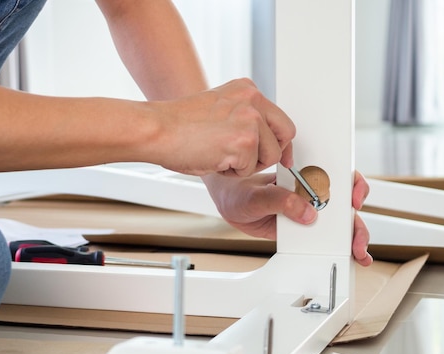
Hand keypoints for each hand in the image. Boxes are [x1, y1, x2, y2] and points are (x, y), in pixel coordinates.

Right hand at [153, 78, 294, 176]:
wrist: (157, 130)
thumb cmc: (177, 126)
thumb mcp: (218, 109)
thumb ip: (242, 117)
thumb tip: (262, 140)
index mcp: (246, 89)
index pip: (279, 118)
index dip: (279, 141)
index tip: (280, 155)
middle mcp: (252, 100)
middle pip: (286, 134)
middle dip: (271, 154)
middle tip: (251, 162)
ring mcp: (250, 120)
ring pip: (270, 156)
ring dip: (246, 165)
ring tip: (219, 156)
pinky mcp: (244, 141)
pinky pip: (250, 169)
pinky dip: (231, 173)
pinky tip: (213, 160)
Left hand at [203, 170, 372, 265]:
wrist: (228, 203)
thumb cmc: (241, 190)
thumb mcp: (258, 195)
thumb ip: (281, 200)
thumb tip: (305, 212)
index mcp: (305, 176)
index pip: (338, 177)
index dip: (353, 186)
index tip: (352, 200)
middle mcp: (311, 193)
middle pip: (344, 205)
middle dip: (355, 223)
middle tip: (356, 239)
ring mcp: (308, 212)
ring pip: (338, 224)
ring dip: (352, 238)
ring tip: (356, 253)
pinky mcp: (302, 229)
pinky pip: (322, 239)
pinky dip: (335, 248)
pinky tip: (344, 257)